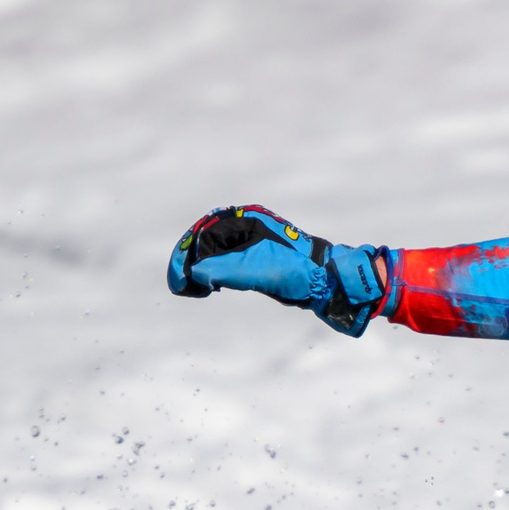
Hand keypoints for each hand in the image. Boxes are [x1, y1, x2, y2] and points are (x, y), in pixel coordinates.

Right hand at [167, 205, 387, 336]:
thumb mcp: (258, 270)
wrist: (330, 280)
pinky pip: (225, 259)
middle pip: (204, 241)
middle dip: (190, 263)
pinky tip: (213, 287)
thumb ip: (225, 269)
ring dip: (200, 269)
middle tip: (184, 289)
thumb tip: (194, 274)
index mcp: (244, 220)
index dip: (185, 257)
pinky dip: (214, 272)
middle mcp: (245, 224)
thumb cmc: (298, 271)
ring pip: (213, 251)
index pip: (202, 235)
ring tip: (198, 290)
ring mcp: (251, 238)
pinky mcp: (256, 254)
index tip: (179, 282)